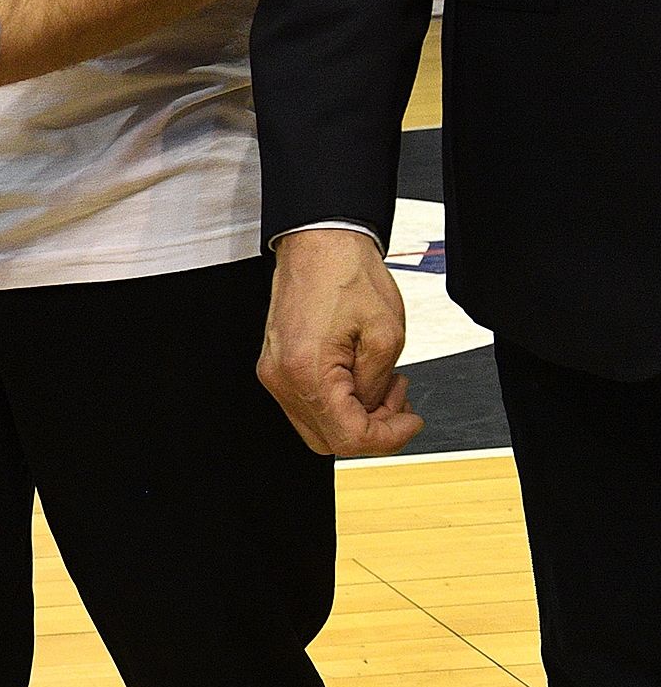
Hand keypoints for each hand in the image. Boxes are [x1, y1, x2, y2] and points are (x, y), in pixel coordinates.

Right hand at [259, 227, 421, 456]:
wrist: (318, 244)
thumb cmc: (347, 276)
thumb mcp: (386, 334)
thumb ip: (379, 385)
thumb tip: (375, 409)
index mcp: (307, 373)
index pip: (349, 437)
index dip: (389, 437)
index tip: (412, 420)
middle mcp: (282, 379)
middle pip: (329, 441)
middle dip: (372, 430)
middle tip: (398, 400)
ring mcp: (275, 374)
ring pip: (318, 426)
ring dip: (356, 415)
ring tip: (383, 382)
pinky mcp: (277, 366)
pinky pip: (308, 403)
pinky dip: (340, 401)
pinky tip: (360, 376)